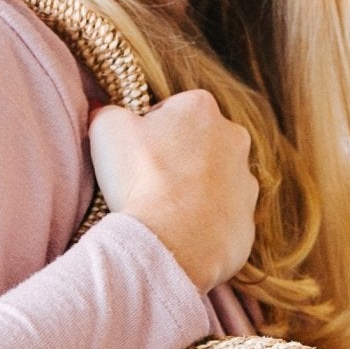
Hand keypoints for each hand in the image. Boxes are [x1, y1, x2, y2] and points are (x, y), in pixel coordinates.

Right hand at [86, 90, 258, 293]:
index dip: (147, 130)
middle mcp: (233, 139)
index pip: (171, 110)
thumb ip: (107, 112)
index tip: (134, 152)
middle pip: (199, 143)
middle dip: (177, 157)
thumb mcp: (107, 128)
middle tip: (146, 180)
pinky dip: (203, 224)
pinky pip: (221, 219)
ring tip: (162, 210)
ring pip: (214, 181)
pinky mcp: (246, 222)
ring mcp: (245, 182)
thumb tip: (103, 110)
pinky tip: (179, 233)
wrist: (171, 241)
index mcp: (201, 107)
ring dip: (193, 191)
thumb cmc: (140, 177)